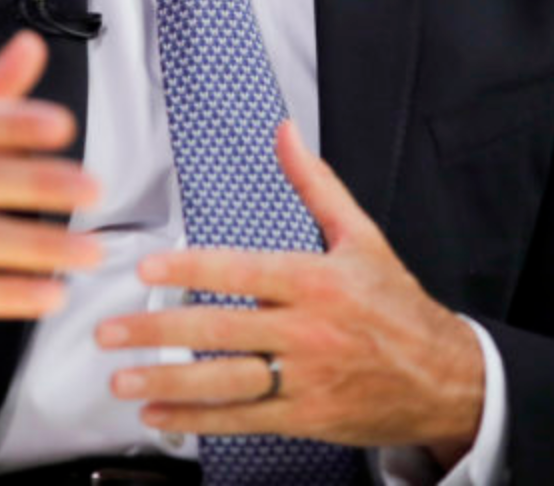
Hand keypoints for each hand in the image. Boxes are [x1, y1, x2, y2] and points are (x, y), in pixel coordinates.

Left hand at [94, 121, 483, 461]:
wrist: (443, 378)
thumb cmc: (396, 305)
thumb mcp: (362, 236)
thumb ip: (315, 184)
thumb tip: (285, 133)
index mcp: (318, 280)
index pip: (244, 271)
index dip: (192, 268)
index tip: (147, 267)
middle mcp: (308, 330)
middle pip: (222, 330)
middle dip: (158, 331)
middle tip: (110, 331)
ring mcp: (305, 378)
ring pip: (226, 381)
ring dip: (168, 382)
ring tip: (122, 379)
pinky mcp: (306, 417)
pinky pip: (244, 419)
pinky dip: (198, 419)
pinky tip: (160, 414)